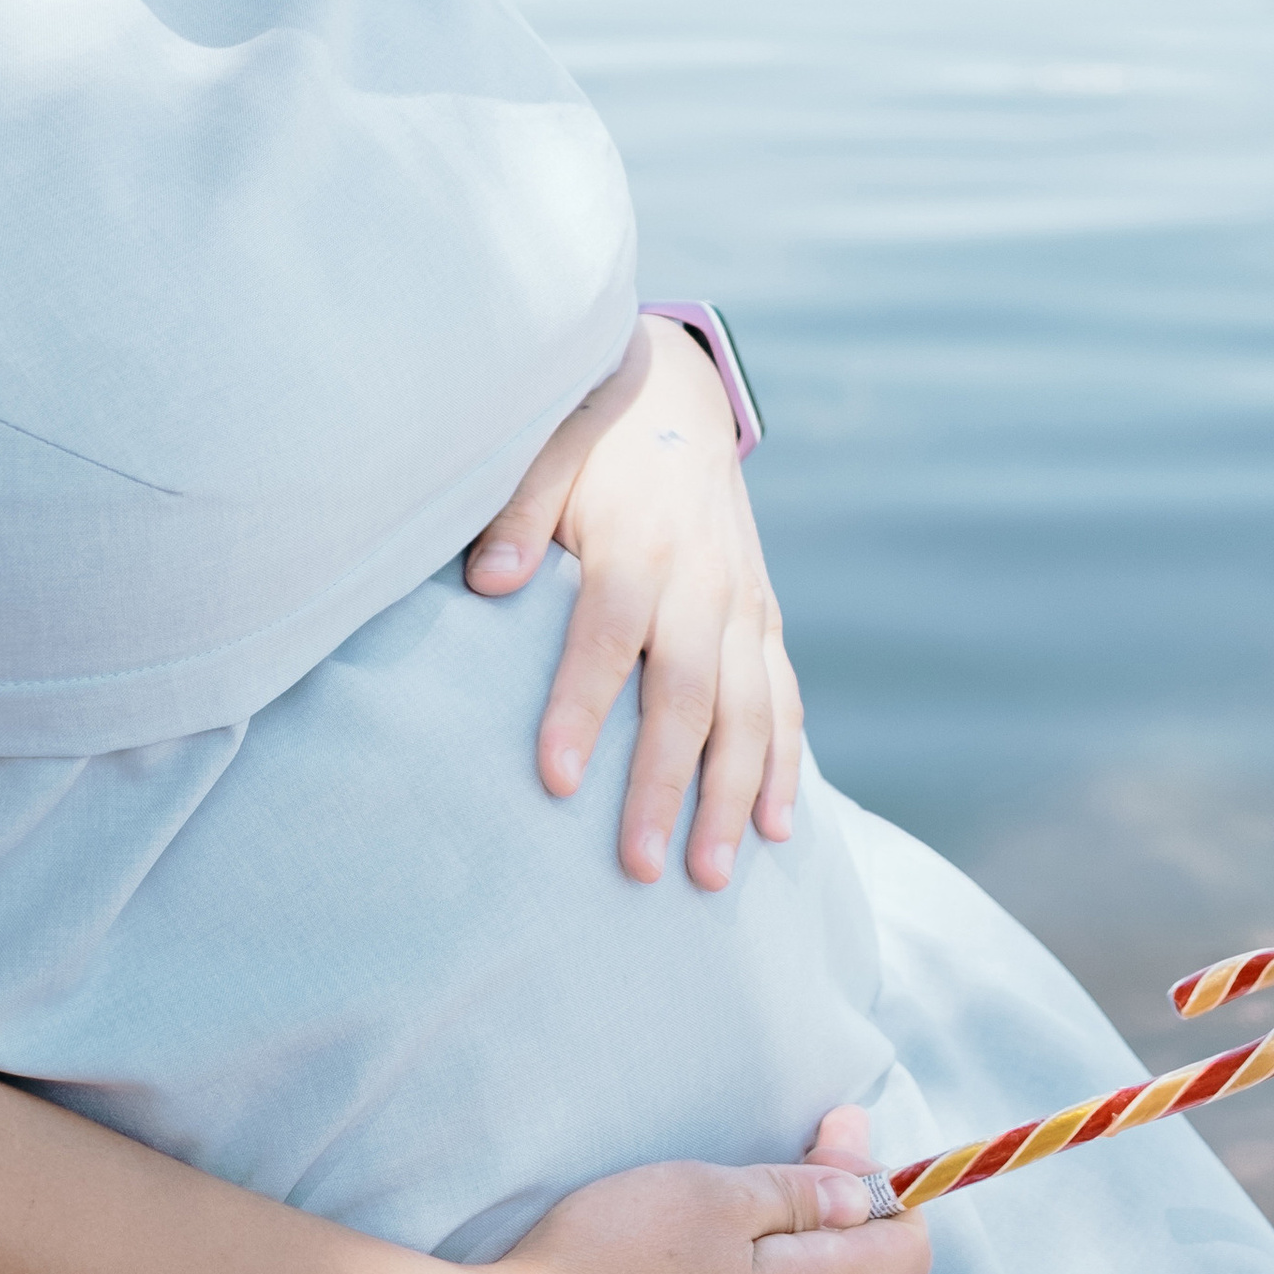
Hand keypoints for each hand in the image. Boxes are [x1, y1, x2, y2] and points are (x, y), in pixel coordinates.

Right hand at [453, 1103, 929, 1273]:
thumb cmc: (614, 1261)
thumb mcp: (710, 1196)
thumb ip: (795, 1193)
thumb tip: (863, 1193)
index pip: (906, 1256)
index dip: (894, 1190)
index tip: (839, 1136)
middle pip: (845, 1264)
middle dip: (832, 1192)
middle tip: (801, 1126)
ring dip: (779, 1226)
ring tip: (726, 1180)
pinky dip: (736, 1261)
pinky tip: (681, 1239)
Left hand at [467, 316, 803, 889]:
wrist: (676, 397)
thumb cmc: (590, 436)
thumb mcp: (545, 452)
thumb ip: (518, 515)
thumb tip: (486, 582)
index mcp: (637, 543)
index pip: (607, 637)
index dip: (581, 706)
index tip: (555, 779)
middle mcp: (703, 582)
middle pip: (688, 696)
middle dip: (665, 785)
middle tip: (639, 868)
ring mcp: (744, 605)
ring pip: (750, 713)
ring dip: (734, 797)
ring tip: (709, 876)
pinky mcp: (765, 619)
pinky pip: (784, 700)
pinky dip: (786, 765)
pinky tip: (776, 832)